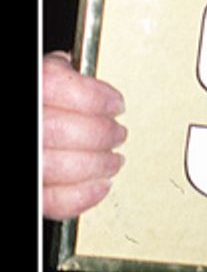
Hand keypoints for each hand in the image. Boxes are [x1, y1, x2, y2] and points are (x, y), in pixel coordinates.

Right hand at [41, 51, 125, 220]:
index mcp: (28, 92)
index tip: (115, 103)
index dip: (96, 96)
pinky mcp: (28, 191)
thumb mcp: (32, 77)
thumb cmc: (24, 107)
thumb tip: (77, 70)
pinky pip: (52, 200)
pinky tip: (100, 185)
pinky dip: (83, 196)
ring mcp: (26, 162)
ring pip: (61, 167)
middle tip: (117, 133)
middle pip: (63, 130)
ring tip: (112, 160)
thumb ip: (50, 74)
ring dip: (98, 165)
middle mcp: (24, 128)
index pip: (59, 86)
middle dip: (102, 133)